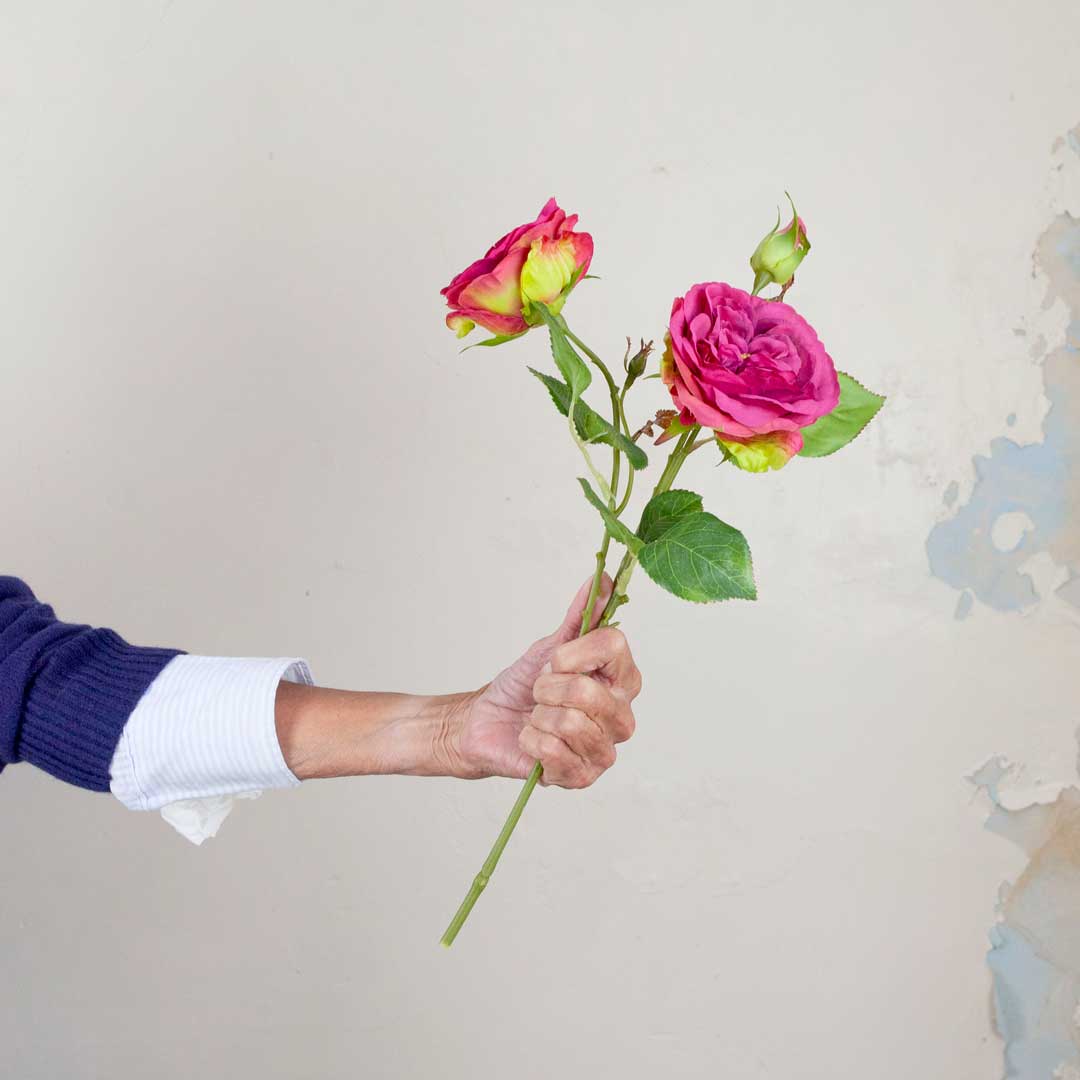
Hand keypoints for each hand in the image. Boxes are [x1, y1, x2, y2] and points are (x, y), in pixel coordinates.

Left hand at [451, 575, 641, 787]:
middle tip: (540, 693)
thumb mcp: (550, 646)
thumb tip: (602, 577)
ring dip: (539, 716)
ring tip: (537, 717)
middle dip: (548, 688)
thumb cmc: (521, 686)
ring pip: (571, 723)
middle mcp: (622, 715)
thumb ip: (582, 615)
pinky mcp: (582, 777)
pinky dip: (531, 740)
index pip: (615, 647)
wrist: (486, 722)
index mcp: (622, 680)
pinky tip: (532, 740)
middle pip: (589, 691)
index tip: (554, 660)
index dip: (574, 652)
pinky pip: (554, 751)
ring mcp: (605, 750)